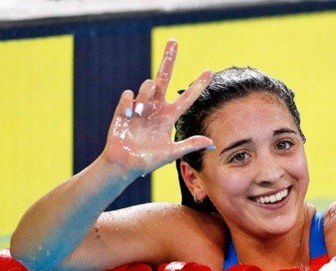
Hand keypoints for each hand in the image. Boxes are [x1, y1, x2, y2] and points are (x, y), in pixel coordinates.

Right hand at [101, 40, 213, 177]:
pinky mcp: (123, 109)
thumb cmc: (147, 160)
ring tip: (140, 111)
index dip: (198, 85)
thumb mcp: (171, 153)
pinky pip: (128, 95)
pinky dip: (130, 102)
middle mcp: (155, 108)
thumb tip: (211, 143)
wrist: (124, 165)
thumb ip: (189, 145)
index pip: (186, 98)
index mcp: (168, 116)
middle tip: (173, 41)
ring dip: (146, 94)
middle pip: (163, 77)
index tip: (209, 71)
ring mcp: (140, 107)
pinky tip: (129, 114)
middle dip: (168, 59)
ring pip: (147, 86)